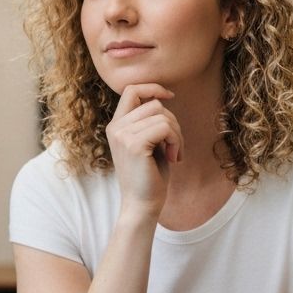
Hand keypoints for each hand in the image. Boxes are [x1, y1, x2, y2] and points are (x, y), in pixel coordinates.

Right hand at [105, 83, 182, 218]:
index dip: (153, 88)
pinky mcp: (134, 144)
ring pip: (162, 115)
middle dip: (173, 122)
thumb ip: (150, 121)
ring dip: (177, 134)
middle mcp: (115, 127)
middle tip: (176, 146)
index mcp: (116, 125)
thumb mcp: (149, 142)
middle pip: (154, 103)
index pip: (132, 90)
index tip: (170, 96)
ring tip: (175, 154)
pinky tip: (174, 158)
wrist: (142, 205)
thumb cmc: (149, 176)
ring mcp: (123, 135)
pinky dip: (177, 141)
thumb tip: (162, 97)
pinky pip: (165, 127)